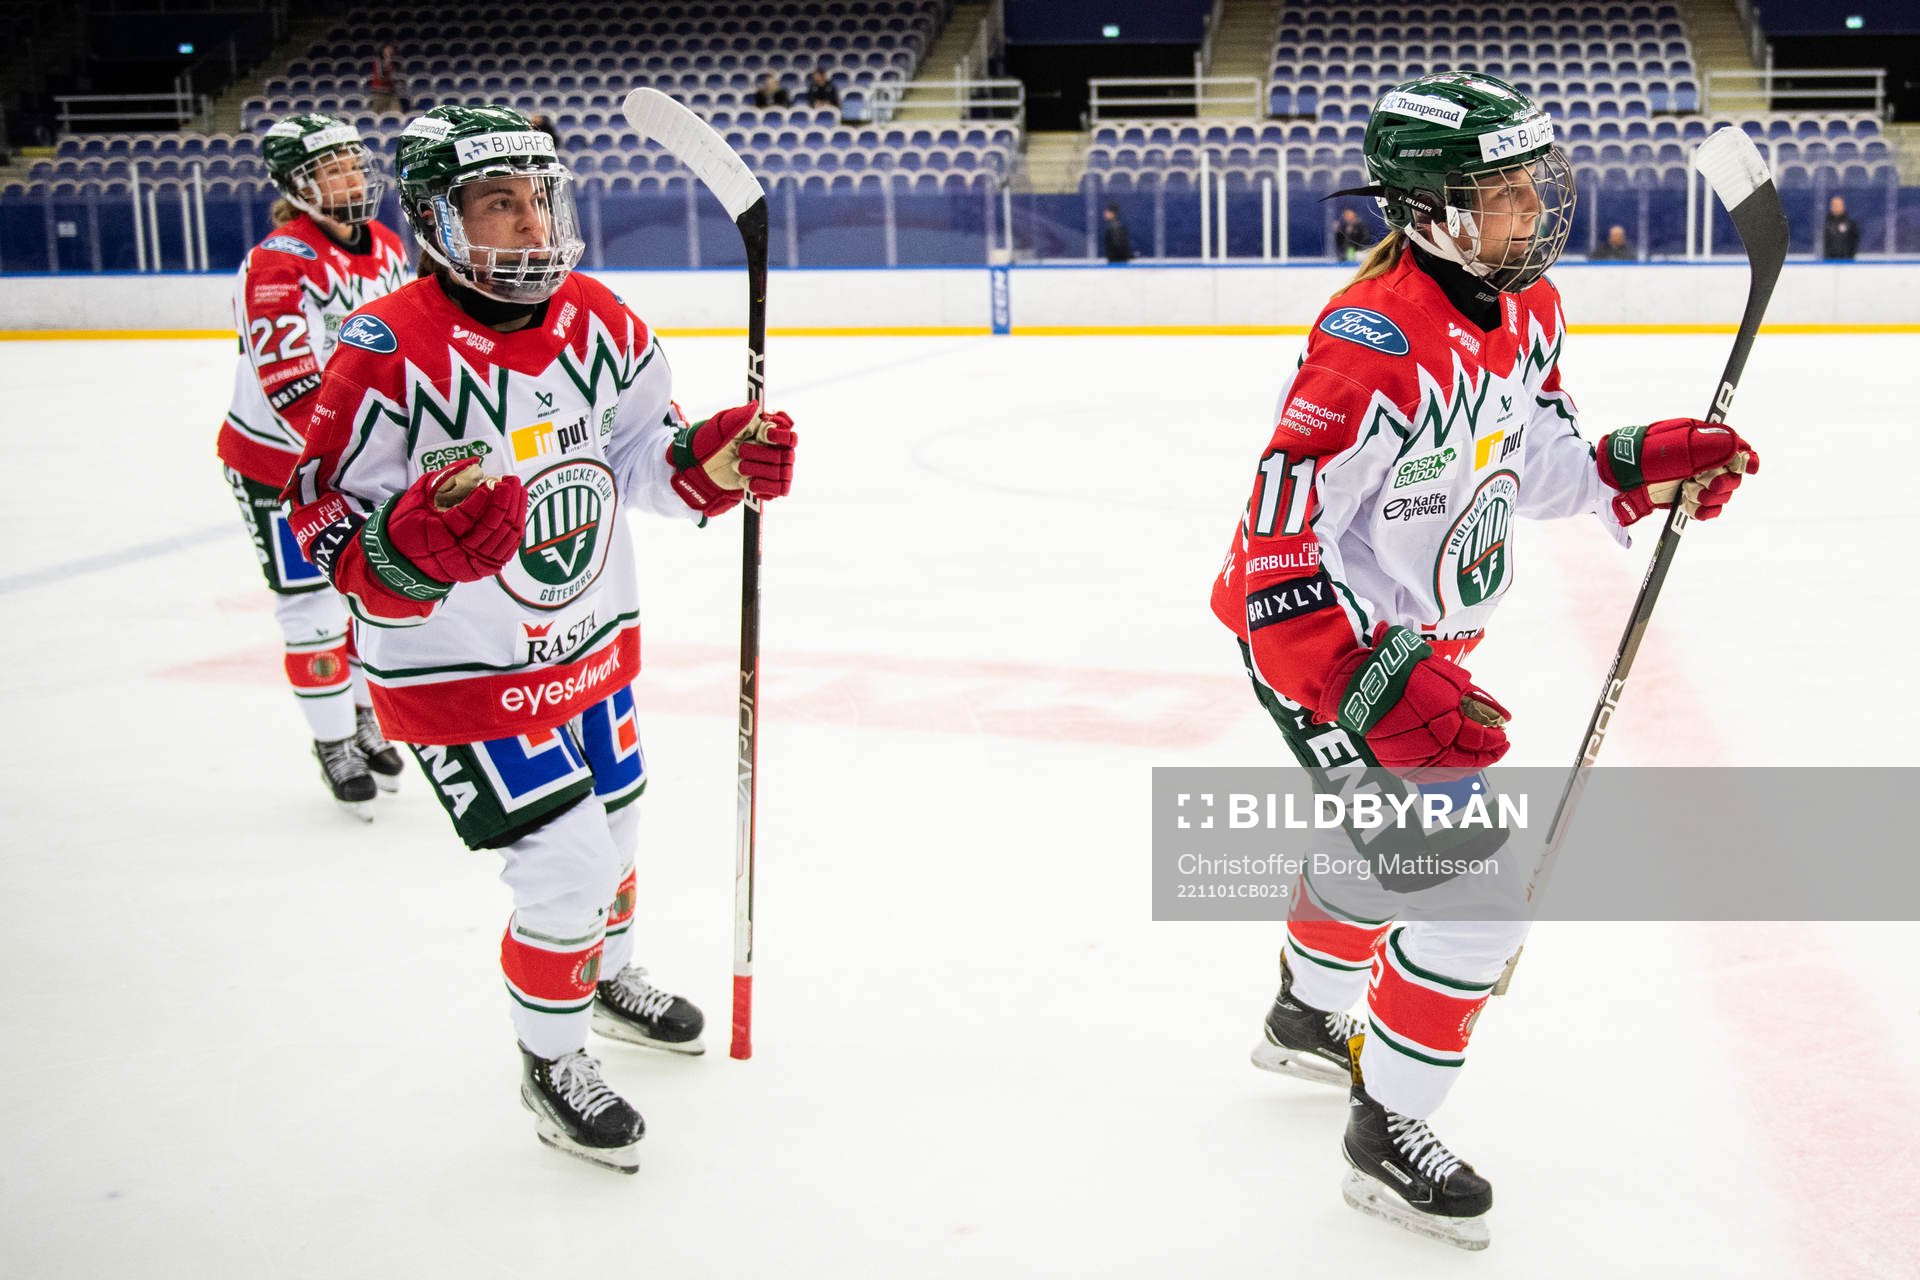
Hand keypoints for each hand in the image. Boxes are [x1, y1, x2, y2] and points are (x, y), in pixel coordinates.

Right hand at [376, 459, 525, 585]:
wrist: (406, 563)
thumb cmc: (409, 526)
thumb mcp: (416, 498)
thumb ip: (442, 479)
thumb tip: (473, 461)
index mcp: (435, 535)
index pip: (465, 517)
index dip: (481, 499)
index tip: (490, 481)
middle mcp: (456, 553)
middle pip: (491, 526)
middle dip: (505, 501)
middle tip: (511, 480)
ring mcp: (472, 564)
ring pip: (503, 537)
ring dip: (515, 511)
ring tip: (518, 489)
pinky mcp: (485, 568)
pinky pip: (508, 547)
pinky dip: (516, 525)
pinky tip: (518, 507)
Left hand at [668, 402, 797, 515]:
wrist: (703, 467)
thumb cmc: (715, 441)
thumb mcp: (725, 425)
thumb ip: (742, 415)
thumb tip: (756, 406)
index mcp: (769, 433)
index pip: (789, 436)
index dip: (781, 436)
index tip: (766, 435)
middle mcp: (777, 451)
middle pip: (785, 455)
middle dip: (759, 454)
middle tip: (739, 451)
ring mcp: (775, 469)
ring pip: (780, 474)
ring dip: (756, 470)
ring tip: (737, 466)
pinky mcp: (770, 487)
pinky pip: (779, 490)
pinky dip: (762, 487)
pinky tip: (747, 482)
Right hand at [1318, 624, 1510, 780]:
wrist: (1362, 684)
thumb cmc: (1405, 674)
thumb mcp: (1445, 678)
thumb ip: (1475, 699)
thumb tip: (1503, 717)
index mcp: (1442, 720)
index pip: (1479, 738)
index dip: (1495, 739)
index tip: (1504, 734)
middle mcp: (1427, 744)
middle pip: (1467, 760)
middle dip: (1487, 755)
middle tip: (1499, 748)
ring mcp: (1411, 758)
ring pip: (1450, 772)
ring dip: (1470, 766)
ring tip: (1480, 756)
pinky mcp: (1398, 764)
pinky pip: (1429, 775)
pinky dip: (1447, 771)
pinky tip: (1455, 763)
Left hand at [1598, 418, 1757, 524]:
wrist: (1611, 482)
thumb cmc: (1639, 458)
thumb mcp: (1673, 448)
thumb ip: (1706, 446)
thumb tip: (1738, 446)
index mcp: (1700, 440)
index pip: (1735, 446)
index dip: (1746, 457)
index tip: (1750, 468)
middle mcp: (1700, 460)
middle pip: (1733, 474)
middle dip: (1724, 482)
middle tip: (1706, 486)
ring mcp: (1692, 479)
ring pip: (1722, 494)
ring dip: (1711, 498)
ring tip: (1690, 496)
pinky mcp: (1683, 498)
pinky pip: (1708, 508)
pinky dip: (1704, 511)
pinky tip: (1691, 509)